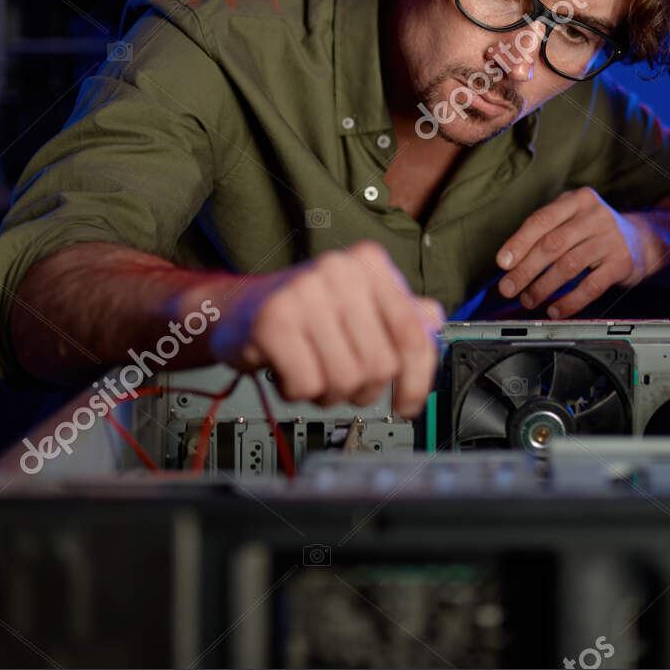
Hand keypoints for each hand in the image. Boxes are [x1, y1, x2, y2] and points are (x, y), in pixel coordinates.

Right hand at [206, 241, 443, 416]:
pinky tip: (288, 371)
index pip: (413, 333)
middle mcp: (340, 270)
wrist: (236, 310)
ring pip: (346, 379)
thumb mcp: (355, 304)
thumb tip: (433, 320)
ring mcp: (305, 292)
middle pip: (381, 365)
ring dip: (328, 392)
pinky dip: (297, 391)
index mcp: (370, 264)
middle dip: (362, 389)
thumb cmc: (301, 311)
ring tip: (311, 371)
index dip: (417, 380)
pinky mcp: (274, 321)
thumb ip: (397, 313)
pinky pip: (307, 384)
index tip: (408, 405)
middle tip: (339, 381)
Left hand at [494, 187, 666, 318]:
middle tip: (508, 288)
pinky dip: (570, 301)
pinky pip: (591, 286)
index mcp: (577, 200)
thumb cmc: (595, 231)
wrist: (642, 239)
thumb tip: (510, 263)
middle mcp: (594, 216)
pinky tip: (556, 310)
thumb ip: (544, 234)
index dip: (519, 243)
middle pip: (552, 244)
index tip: (502, 263)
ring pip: (569, 266)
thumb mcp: (572, 219)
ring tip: (529, 300)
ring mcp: (610, 239)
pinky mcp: (622, 263)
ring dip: (544, 287)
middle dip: (526, 270)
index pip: (541, 220)